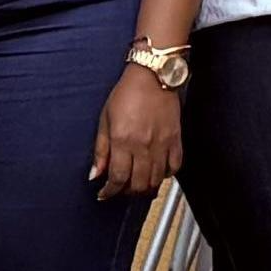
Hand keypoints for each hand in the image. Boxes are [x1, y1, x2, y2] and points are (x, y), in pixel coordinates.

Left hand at [91, 65, 182, 195]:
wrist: (153, 77)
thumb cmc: (127, 93)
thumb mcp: (105, 119)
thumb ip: (101, 149)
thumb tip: (95, 173)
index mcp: (122, 140)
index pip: (117, 177)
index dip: (109, 191)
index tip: (104, 194)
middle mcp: (143, 146)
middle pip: (137, 184)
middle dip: (126, 192)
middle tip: (121, 190)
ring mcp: (162, 144)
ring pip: (155, 180)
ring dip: (145, 188)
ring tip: (137, 185)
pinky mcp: (176, 140)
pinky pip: (174, 168)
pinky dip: (165, 175)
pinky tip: (156, 173)